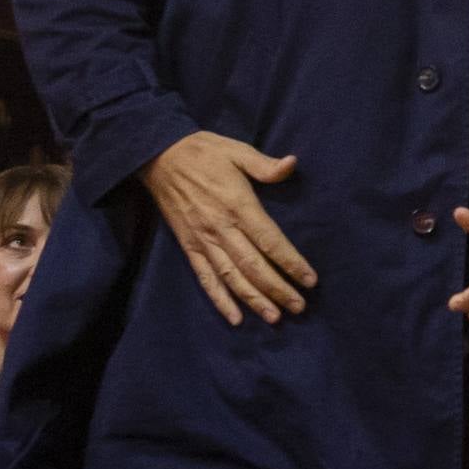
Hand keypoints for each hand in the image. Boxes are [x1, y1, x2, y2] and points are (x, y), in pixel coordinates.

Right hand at [141, 131, 315, 325]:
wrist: (159, 156)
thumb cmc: (204, 152)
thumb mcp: (237, 151)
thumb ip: (265, 165)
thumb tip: (293, 164)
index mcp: (238, 204)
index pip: (270, 240)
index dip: (291, 262)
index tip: (310, 280)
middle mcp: (221, 227)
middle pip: (254, 266)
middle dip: (278, 289)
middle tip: (299, 307)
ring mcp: (203, 239)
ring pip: (231, 277)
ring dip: (253, 299)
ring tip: (274, 317)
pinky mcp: (188, 246)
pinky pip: (205, 277)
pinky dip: (219, 299)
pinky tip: (235, 318)